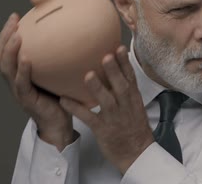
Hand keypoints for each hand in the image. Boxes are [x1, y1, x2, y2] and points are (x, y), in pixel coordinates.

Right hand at [0, 13, 76, 150]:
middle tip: (14, 21)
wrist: (60, 124)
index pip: (5, 51)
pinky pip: (21, 84)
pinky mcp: (27, 100)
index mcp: (18, 74)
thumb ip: (58, 57)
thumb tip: (74, 32)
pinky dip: (23, 70)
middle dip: (4, 37)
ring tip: (17, 36)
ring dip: (10, 50)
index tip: (15, 16)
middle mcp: (14, 81)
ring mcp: (18, 91)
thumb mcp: (57, 73)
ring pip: (6, 69)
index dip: (5, 34)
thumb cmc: (61, 97)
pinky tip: (28, 59)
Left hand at [59, 45, 153, 173]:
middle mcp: (125, 106)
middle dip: (114, 71)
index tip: (120, 47)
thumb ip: (125, 89)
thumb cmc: (134, 128)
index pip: (131, 78)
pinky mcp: (103, 130)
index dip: (125, 63)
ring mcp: (114, 118)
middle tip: (106, 55)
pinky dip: (76, 109)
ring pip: (106, 100)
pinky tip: (65, 100)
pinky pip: (88, 118)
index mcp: (133, 99)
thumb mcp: (135, 106)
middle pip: (120, 86)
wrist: (137, 154)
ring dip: (97, 88)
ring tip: (88, 75)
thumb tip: (115, 70)